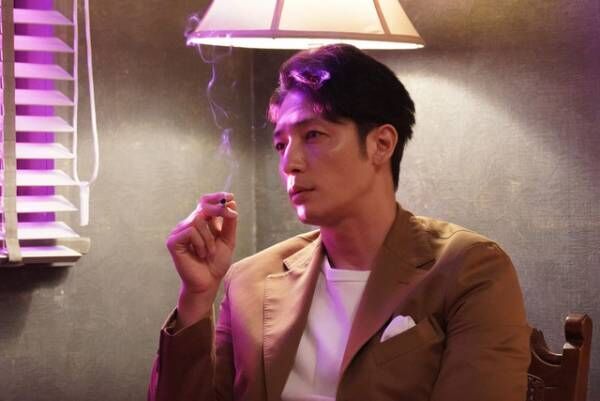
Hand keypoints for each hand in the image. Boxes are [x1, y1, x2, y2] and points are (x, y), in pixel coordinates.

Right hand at [165, 192, 237, 325]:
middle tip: (231, 215)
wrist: (208, 283)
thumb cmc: (216, 263)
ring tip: (210, 252)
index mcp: (200, 222)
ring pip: (198, 220)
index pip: (204, 202)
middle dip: (219, 210)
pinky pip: (191, 232)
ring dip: (210, 238)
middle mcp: (188, 224)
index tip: (230, 196)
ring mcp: (179, 232)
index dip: (216, 197)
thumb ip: (229, 222)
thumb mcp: (227, 240)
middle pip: (202, 207)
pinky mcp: (173, 241)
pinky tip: (200, 255)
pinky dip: (200, 243)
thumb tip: (231, 202)